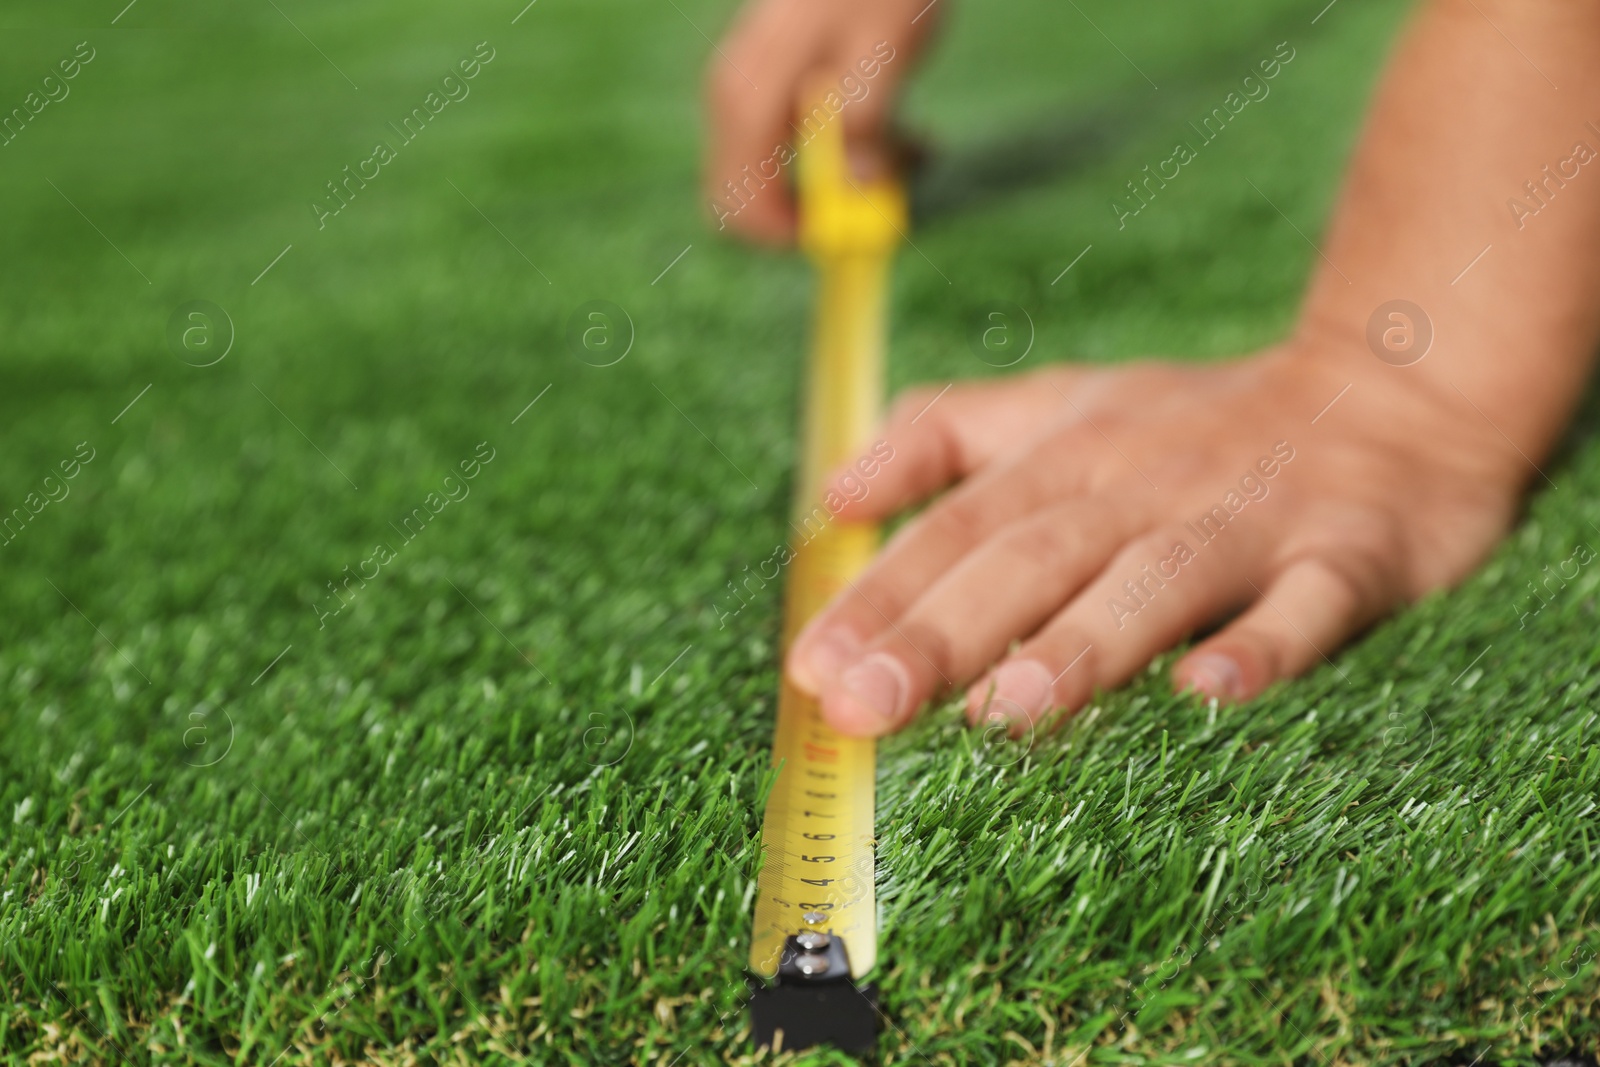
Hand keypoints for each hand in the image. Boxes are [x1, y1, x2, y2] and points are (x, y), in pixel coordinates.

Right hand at [703, 0, 937, 243]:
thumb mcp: (883, 53)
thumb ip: (865, 127)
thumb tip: (857, 192)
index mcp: (746, 98)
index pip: (738, 207)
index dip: (793, 235)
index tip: (854, 230)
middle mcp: (733, 98)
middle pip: (756, 195)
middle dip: (825, 208)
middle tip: (895, 190)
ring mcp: (750, 87)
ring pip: (784, 171)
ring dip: (849, 176)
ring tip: (917, 147)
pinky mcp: (776, 79)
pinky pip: (799, 140)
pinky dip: (847, 146)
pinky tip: (899, 123)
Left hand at [786, 345, 1525, 736]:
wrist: (1390, 387)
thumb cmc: (1196, 423)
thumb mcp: (1059, 406)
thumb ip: (943, 435)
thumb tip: (833, 490)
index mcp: (1068, 458)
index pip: (957, 529)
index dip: (882, 596)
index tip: (813, 667)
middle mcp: (1143, 487)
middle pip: (1031, 558)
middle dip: (943, 633)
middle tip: (864, 706)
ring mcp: (1245, 522)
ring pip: (1155, 583)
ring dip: (1081, 643)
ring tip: (1005, 708)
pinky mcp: (1345, 556)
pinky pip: (1306, 605)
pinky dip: (1264, 645)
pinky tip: (1211, 690)